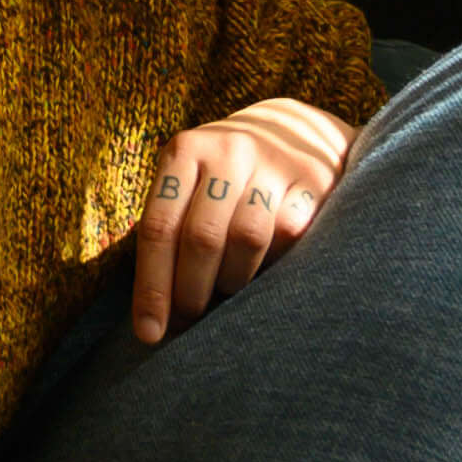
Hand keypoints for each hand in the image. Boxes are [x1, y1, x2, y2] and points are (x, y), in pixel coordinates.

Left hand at [131, 97, 354, 340]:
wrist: (294, 128)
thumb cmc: (226, 176)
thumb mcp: (189, 184)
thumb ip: (170, 232)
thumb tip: (153, 315)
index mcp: (184, 152)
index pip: (158, 228)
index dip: (152, 287)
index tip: (148, 333)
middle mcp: (227, 150)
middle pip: (202, 237)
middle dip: (191, 290)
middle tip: (191, 316)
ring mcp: (272, 161)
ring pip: (247, 239)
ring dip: (233, 280)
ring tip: (227, 289)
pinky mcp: (313, 179)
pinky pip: (288, 234)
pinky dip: (274, 261)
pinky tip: (266, 267)